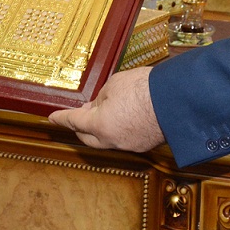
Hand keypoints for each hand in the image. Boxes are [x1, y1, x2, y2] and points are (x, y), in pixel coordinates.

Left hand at [48, 68, 164, 151]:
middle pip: (88, 137)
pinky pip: (123, 139)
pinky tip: (125, 118)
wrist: (176, 100)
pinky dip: (119, 130)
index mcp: (100, 125)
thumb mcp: (114, 84)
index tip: (52, 118)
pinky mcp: (144, 144)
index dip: (61, 118)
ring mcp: (129, 145)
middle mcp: (112, 140)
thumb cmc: (145, 88)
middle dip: (81, 126)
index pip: (74, 121)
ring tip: (106, 112)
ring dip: (101, 128)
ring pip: (106, 139)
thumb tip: (99, 105)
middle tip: (82, 113)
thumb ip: (101, 97)